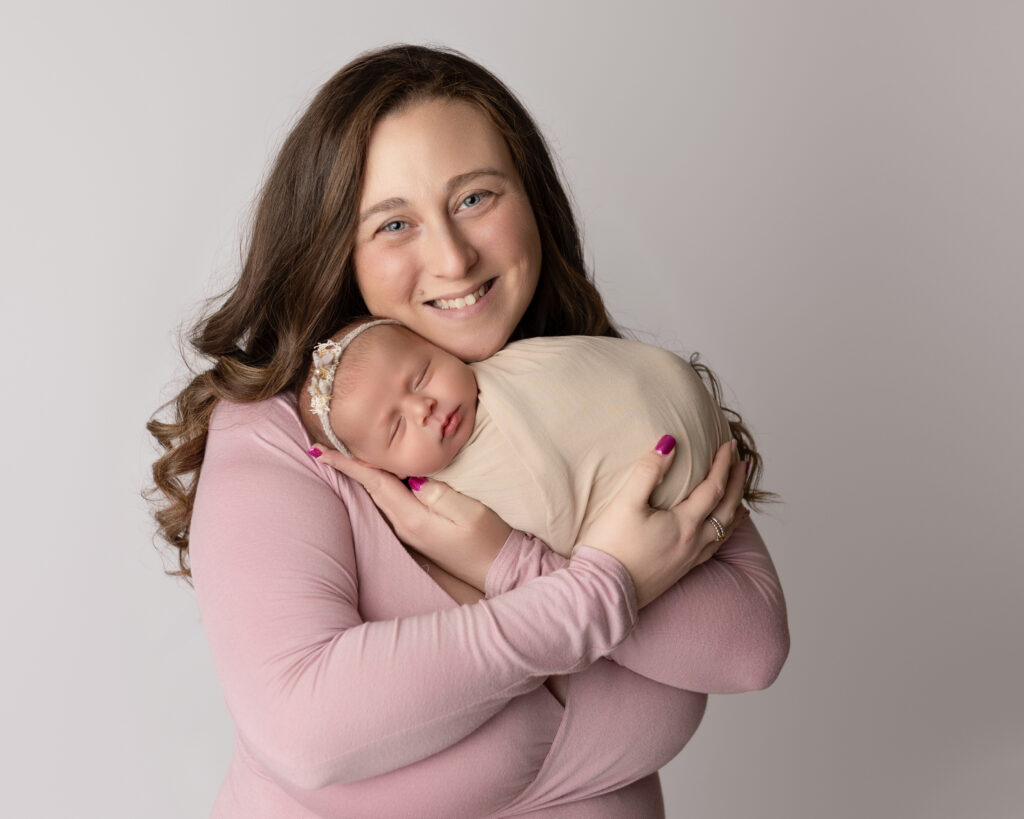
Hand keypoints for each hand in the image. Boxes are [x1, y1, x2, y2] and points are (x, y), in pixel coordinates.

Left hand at [309, 445, 511, 589]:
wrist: (499, 571)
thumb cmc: (489, 541)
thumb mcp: (469, 513)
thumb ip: (439, 493)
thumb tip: (414, 479)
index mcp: (413, 519)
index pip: (374, 483)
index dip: (348, 464)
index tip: (322, 449)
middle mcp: (404, 526)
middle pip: (370, 489)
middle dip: (347, 467)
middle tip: (321, 446)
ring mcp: (410, 532)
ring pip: (378, 496)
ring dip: (360, 476)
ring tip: (340, 457)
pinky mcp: (419, 532)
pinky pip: (390, 503)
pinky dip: (377, 485)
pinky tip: (375, 477)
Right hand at [581, 437, 748, 608]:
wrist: (602, 592)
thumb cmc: (611, 547)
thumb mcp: (625, 504)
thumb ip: (648, 472)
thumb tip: (669, 444)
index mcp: (685, 524)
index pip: (713, 488)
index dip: (723, 464)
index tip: (729, 444)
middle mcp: (694, 543)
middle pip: (727, 509)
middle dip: (736, 484)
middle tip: (743, 464)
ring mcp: (689, 559)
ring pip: (724, 532)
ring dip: (735, 510)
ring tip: (741, 499)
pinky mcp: (680, 571)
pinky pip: (713, 549)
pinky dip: (724, 535)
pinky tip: (719, 534)